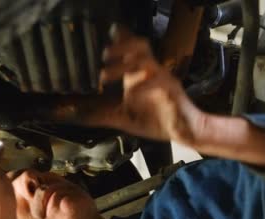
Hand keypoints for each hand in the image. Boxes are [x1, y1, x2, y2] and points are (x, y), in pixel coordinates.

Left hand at [85, 26, 204, 143]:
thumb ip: (103, 114)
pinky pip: (159, 81)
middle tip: (102, 55)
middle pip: (138, 46)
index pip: (130, 50)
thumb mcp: (124, 118)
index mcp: (139, 76)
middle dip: (119, 47)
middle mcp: (150, 73)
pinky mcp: (171, 90)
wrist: (185, 131)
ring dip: (123, 66)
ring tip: (104, 76)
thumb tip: (79, 116)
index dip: (117, 42)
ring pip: (145, 61)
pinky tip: (132, 93)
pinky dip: (144, 85)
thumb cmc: (158, 121)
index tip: (100, 44)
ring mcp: (162, 79)